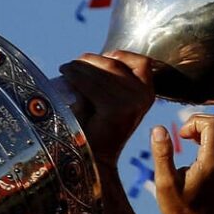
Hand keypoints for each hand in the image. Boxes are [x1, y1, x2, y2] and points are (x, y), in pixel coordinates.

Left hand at [59, 51, 154, 169]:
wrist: (93, 158)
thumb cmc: (97, 125)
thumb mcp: (110, 97)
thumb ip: (108, 78)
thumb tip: (88, 58)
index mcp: (148, 92)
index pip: (141, 62)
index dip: (119, 55)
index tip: (100, 58)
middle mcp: (144, 96)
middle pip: (116, 63)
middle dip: (90, 59)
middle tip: (71, 64)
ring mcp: (132, 103)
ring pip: (102, 71)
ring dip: (79, 66)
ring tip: (65, 69)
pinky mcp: (115, 109)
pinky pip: (91, 84)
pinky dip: (75, 77)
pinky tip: (66, 76)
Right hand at [151, 115, 213, 213]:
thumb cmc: (180, 211)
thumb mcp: (165, 183)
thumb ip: (162, 154)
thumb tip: (158, 128)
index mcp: (213, 161)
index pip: (213, 123)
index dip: (194, 121)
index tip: (180, 135)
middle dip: (200, 122)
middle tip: (184, 135)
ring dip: (207, 130)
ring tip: (189, 141)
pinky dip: (212, 139)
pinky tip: (197, 152)